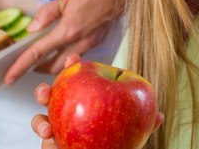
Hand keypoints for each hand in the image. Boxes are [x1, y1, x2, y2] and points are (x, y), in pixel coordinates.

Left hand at [4, 0, 132, 83]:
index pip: (37, 54)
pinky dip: (67, 54)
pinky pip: (78, 54)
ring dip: (53, 64)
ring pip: (66, 63)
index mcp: (68, 30)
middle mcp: (79, 42)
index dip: (20, 67)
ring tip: (43, 55)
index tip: (8, 77)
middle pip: (52, 67)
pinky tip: (64, 43)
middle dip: (37, 69)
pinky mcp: (99, 40)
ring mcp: (91, 43)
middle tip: (25, 64)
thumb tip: (32, 28)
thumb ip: (48, 13)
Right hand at [30, 54, 163, 147]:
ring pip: (41, 120)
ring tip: (46, 128)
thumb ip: (142, 122)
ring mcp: (59, 127)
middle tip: (47, 91)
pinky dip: (45, 139)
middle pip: (53, 96)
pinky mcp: (52, 143)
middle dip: (45, 90)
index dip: (74, 67)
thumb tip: (159, 116)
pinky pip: (45, 142)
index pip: (80, 79)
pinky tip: (50, 139)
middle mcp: (70, 111)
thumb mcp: (131, 129)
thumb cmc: (116, 140)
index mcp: (88, 100)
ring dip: (39, 121)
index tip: (73, 58)